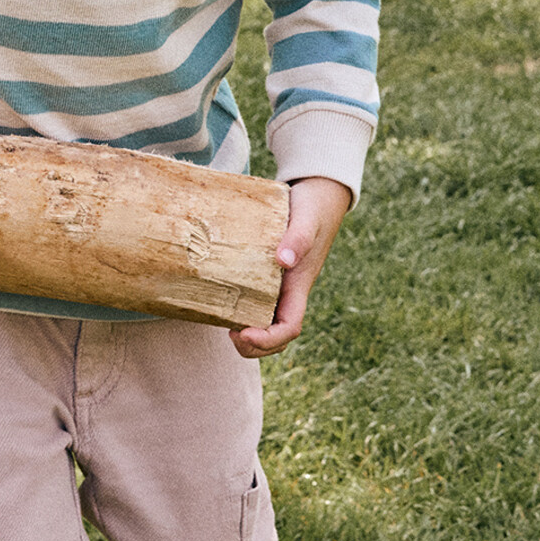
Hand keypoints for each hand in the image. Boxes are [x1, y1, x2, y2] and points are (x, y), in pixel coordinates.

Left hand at [231, 176, 351, 358]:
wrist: (319, 194)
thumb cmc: (313, 207)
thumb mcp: (305, 219)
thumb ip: (297, 238)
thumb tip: (284, 261)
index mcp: (299, 285)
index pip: (289, 328)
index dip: (268, 339)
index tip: (243, 332)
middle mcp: (289, 291)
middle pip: (277, 336)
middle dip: (254, 346)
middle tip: (229, 334)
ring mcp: (279, 285)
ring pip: (265, 323)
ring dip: (246, 333)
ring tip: (222, 322)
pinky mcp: (268, 274)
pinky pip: (255, 302)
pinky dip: (240, 310)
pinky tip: (220, 300)